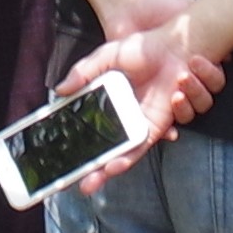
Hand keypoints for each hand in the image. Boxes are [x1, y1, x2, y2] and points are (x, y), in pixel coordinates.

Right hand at [59, 0, 217, 185]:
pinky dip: (135, 151)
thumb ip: (83, 73)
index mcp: (109, 108)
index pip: (91, 139)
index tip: (68, 175)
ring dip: (122, 159)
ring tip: (113, 162)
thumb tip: (58, 90)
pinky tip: (145, 130)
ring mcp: (142, 125)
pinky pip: (146, 145)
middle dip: (98, 175)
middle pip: (108, 157)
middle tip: (86, 186)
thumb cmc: (142, 49)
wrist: (174, 46)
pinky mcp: (159, 124)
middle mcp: (124, 122)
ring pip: (129, 156)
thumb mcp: (106, 57)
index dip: (81, 158)